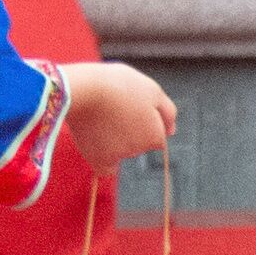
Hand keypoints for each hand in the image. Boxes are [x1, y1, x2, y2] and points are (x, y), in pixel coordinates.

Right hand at [59, 62, 178, 170]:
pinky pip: (105, 169)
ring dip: (112, 137)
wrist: (84, 90)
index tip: (128, 102)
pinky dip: (103, 160)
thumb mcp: (151, 90)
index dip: (143, 117)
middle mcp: (140, 150)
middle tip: (111, 106)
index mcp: (156, 135)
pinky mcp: (98, 160)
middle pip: (137, 143)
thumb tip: (172, 132)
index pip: (155, 133)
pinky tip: (96, 146)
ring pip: (120, 151)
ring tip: (97, 113)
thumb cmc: (119, 85)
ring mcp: (119, 157)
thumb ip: (167, 112)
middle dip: (129, 128)